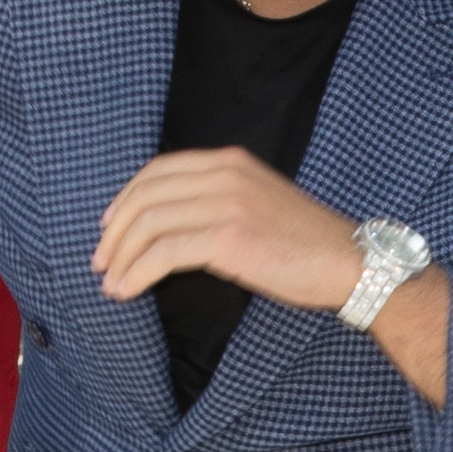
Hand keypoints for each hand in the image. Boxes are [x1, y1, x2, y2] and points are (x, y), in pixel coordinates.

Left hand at [93, 146, 359, 316]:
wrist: (351, 262)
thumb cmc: (306, 244)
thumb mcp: (258, 202)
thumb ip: (218, 200)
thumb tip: (169, 226)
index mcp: (230, 161)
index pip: (157, 171)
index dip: (125, 200)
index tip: (109, 229)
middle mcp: (225, 173)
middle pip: (145, 196)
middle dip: (114, 232)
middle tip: (101, 261)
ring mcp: (227, 203)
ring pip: (148, 224)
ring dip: (120, 257)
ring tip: (110, 282)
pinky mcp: (229, 237)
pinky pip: (164, 253)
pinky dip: (136, 273)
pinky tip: (126, 290)